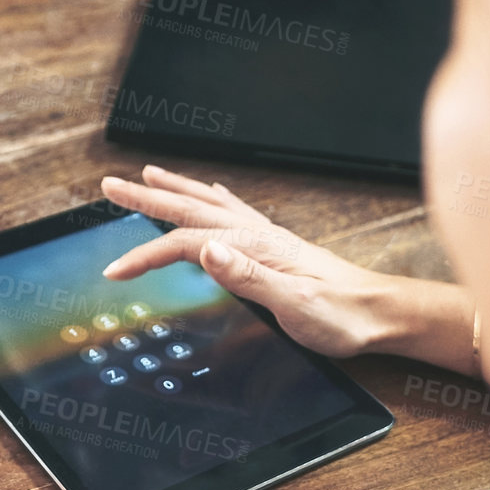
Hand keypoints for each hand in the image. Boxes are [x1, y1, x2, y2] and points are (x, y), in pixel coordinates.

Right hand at [100, 166, 478, 373]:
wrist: (381, 314)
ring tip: (146, 174)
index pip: (185, 243)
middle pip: (189, 208)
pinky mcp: (275, 245)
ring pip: (208, 203)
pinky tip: (208, 192)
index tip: (114, 270)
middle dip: (146, 196)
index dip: (145, 255)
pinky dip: (211, 197)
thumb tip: (207, 251)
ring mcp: (266, 236)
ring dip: (174, 188)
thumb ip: (249, 277)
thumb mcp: (294, 304)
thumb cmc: (342, 316)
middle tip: (109, 184)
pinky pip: (232, 210)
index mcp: (254, 246)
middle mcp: (257, 233)